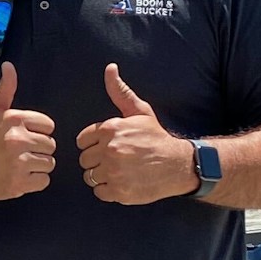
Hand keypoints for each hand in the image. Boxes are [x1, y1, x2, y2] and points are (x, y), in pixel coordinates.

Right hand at [0, 60, 55, 200]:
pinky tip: (20, 177)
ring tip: (20, 165)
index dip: (38, 132)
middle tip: (20, 153)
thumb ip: (5, 89)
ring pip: (49, 163)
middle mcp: (16, 139)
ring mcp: (18, 162)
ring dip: (38, 166)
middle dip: (39, 150)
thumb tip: (9, 65)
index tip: (23, 137)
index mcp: (13, 119)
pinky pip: (44, 181)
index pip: (49, 125)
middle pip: (51, 145)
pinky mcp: (19, 183)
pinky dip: (35, 182)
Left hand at [77, 63, 196, 203]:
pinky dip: (109, 190)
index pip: (82, 141)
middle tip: (117, 160)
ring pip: (90, 176)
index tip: (110, 146)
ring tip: (120, 171)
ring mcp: (114, 172)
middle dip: (97, 160)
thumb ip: (120, 92)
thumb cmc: (156, 137)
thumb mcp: (139, 111)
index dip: (94, 144)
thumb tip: (109, 67)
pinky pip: (99, 192)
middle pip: (84, 160)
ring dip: (102, 175)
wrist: (178, 164)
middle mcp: (110, 150)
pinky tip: (123, 182)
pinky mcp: (119, 191)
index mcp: (110, 129)